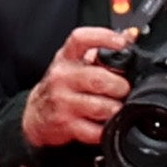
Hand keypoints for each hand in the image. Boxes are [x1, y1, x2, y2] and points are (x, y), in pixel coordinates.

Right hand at [23, 23, 129, 149]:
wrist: (36, 114)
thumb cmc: (61, 86)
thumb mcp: (74, 63)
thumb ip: (101, 49)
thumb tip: (130, 36)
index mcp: (66, 58)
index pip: (81, 39)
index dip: (104, 38)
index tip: (121, 43)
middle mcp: (62, 78)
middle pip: (99, 79)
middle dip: (120, 86)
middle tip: (123, 89)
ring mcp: (63, 102)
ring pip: (102, 107)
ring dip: (115, 109)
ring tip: (115, 107)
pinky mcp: (66, 125)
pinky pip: (96, 130)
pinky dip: (106, 129)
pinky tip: (105, 123)